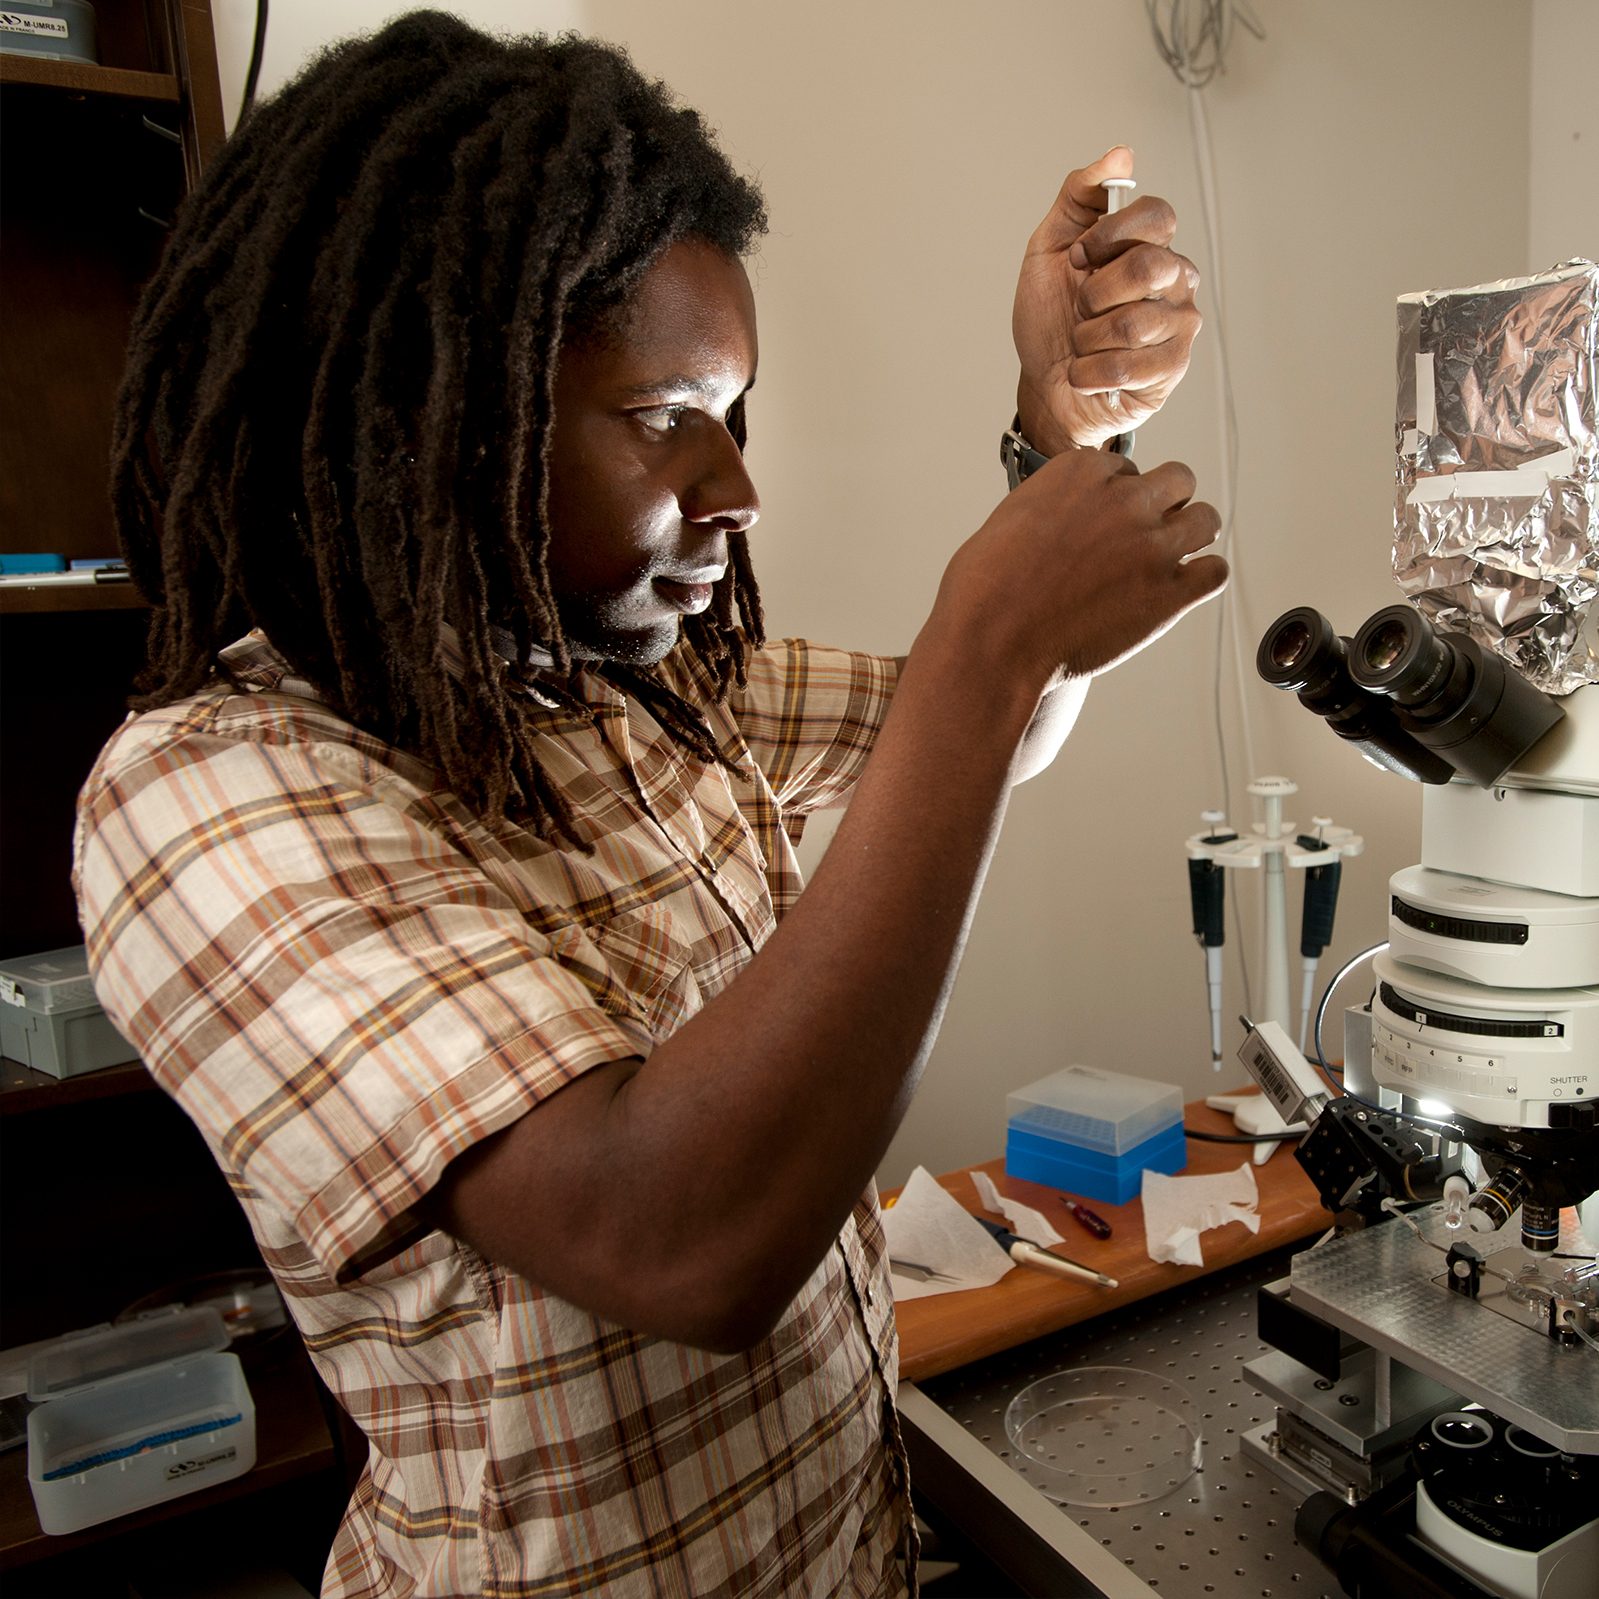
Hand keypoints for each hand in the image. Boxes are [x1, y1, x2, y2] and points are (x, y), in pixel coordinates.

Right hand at [937, 447, 1225, 686]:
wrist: (993, 639)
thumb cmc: (987, 588)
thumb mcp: (1012, 518)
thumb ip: (1055, 505)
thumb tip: (1071, 519)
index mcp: (1082, 471)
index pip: (1125, 468)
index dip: (1117, 498)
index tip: (1104, 526)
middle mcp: (1125, 499)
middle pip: (1178, 480)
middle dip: (1165, 504)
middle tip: (1144, 537)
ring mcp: (1152, 546)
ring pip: (1206, 520)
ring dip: (1191, 537)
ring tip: (1167, 562)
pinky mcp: (1170, 593)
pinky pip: (1214, 572)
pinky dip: (1202, 580)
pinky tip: (1179, 592)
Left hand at [1013, 147, 1201, 453]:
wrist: (1044, 383)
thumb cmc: (1051, 320)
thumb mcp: (1048, 249)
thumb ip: (1079, 196)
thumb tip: (1121, 155)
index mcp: (1150, 246)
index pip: (1157, 216)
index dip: (1110, 235)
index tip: (1078, 257)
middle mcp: (1175, 281)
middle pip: (1148, 268)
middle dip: (1094, 294)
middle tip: (1081, 308)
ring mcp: (1179, 325)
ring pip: (1132, 323)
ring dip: (1087, 339)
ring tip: (1084, 344)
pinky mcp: (1172, 368)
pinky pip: (1126, 367)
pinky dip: (1089, 373)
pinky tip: (1088, 373)